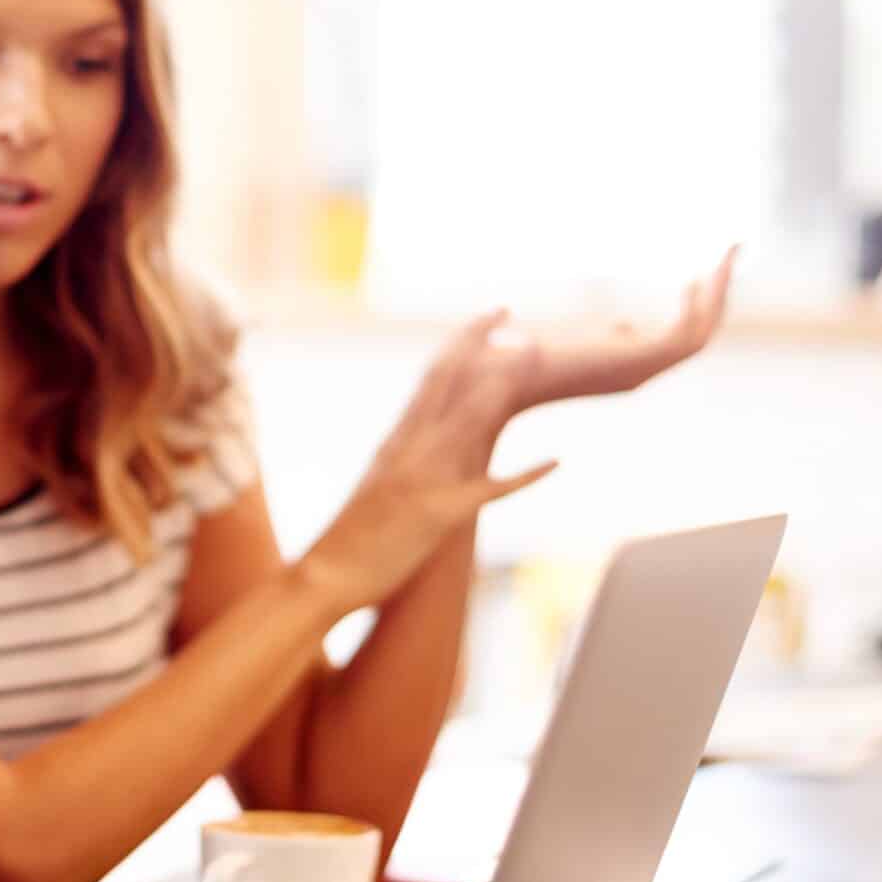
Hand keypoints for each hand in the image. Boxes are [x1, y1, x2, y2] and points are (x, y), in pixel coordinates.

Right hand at [297, 311, 558, 613]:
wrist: (324, 574)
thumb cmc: (350, 540)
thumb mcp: (380, 486)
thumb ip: (404, 460)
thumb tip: (424, 443)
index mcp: (397, 440)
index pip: (432, 378)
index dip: (461, 343)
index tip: (488, 318)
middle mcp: (408, 449)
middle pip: (446, 380)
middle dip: (477, 339)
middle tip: (506, 307)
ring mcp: (423, 479)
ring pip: (467, 418)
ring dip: (502, 384)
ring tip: (534, 353)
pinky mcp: (437, 515)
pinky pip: (488, 489)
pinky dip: (525, 475)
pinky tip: (557, 461)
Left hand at [484, 247, 736, 410]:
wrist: (494, 377)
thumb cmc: (516, 360)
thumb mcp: (570, 338)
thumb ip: (601, 336)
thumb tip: (623, 325)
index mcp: (625, 367)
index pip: (677, 339)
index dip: (696, 308)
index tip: (700, 275)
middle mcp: (640, 371)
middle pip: (699, 334)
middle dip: (718, 296)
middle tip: (731, 253)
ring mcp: (642, 370)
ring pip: (702, 333)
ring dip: (720, 293)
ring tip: (731, 251)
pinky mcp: (639, 364)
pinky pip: (689, 335)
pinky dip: (704, 303)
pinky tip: (708, 269)